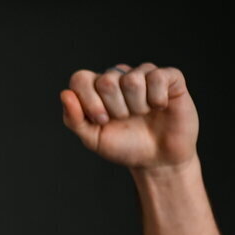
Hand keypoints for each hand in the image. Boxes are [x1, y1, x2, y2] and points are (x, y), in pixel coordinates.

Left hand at [59, 63, 197, 170]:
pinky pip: (158, 77)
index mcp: (96, 89)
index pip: (81, 79)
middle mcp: (119, 77)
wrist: (157, 160)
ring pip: (132, 80)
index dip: (88, 101)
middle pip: (106, 81)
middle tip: (125, 119)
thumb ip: (74, 119)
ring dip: (137, 106)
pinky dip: (157, 99)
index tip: (101, 121)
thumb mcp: (93, 139)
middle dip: (115, 109)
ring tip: (143, 114)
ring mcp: (144, 74)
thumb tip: (65, 94)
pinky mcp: (169, 77)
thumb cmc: (124, 147)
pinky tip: (160, 107)